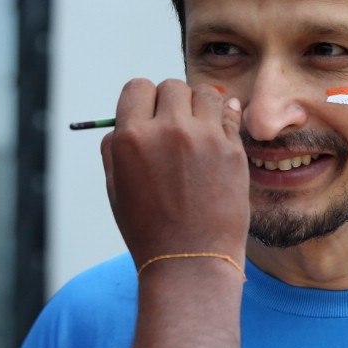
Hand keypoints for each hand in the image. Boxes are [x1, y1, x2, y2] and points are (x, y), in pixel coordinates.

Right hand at [101, 79, 248, 270]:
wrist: (190, 261)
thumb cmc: (149, 229)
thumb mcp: (116, 188)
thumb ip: (115, 148)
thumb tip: (124, 122)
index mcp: (131, 138)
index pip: (137, 88)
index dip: (142, 101)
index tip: (149, 116)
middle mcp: (167, 130)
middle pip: (171, 86)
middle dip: (171, 102)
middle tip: (174, 127)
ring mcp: (204, 138)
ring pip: (204, 94)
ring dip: (200, 106)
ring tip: (198, 130)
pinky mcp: (232, 149)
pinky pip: (230, 113)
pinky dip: (224, 119)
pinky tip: (217, 136)